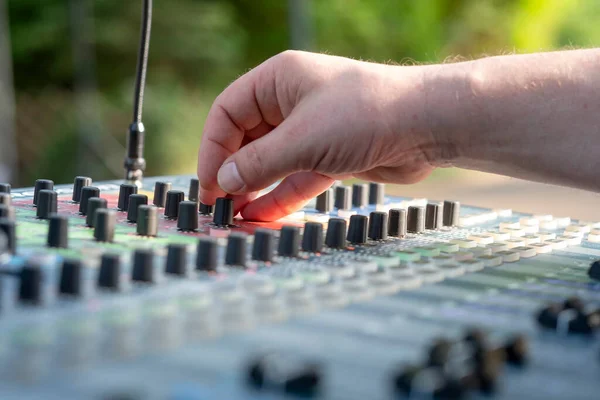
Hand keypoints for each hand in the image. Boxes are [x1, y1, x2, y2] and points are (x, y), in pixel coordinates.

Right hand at [197, 50, 442, 220]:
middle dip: (231, 173)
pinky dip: (280, 195)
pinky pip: (295, 176)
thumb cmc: (363, 115)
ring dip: (253, 189)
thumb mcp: (301, 139)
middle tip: (219, 207)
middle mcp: (290, 102)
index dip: (212, 148)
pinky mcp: (330, 155)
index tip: (209, 183)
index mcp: (277, 81)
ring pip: (270, 162)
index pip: (227, 112)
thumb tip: (223, 182)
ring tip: (236, 218)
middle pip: (246, 139)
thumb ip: (258, 163)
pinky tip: (262, 216)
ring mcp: (311, 130)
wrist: (425, 125)